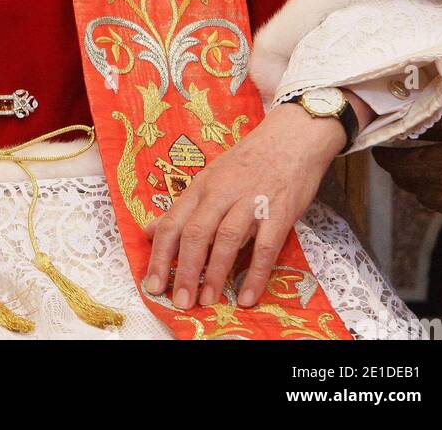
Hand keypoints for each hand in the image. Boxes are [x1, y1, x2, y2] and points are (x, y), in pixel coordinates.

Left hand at [143, 89, 370, 310]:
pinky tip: (247, 296)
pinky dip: (256, 274)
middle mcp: (222, 193)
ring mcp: (251, 201)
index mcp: (202, 186)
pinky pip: (266, 247)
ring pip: (227, 239)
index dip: (160, 255)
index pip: (173, 222)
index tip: (152, 284)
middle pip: (197, 233)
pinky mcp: (279, 211)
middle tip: (180, 302)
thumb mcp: (210, 178)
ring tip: (207, 300)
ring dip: (215, 273)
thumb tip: (150, 230)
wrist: (291, 138)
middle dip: (185, 270)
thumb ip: (184, 208)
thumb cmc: (248, 162)